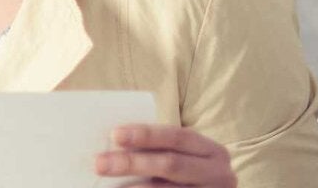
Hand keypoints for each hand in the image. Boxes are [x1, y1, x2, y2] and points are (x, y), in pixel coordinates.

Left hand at [96, 124, 235, 187]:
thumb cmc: (187, 175)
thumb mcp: (183, 159)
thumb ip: (157, 152)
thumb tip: (110, 147)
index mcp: (211, 151)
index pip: (177, 137)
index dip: (146, 135)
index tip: (115, 135)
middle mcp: (218, 174)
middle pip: (170, 164)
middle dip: (132, 163)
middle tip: (99, 164)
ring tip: (105, 187)